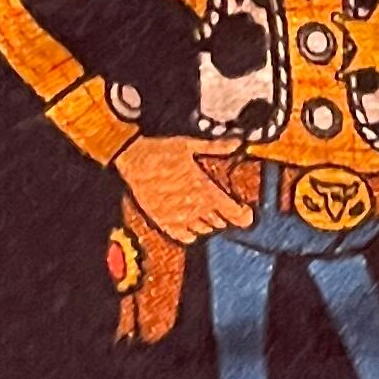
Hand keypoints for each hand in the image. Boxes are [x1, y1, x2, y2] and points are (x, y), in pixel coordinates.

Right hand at [121, 135, 254, 243]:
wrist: (133, 159)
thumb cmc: (160, 151)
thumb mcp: (191, 145)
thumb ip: (217, 147)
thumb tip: (236, 142)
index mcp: (205, 191)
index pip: (235, 214)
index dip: (243, 215)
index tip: (245, 212)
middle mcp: (194, 209)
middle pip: (220, 223)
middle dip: (223, 214)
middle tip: (219, 203)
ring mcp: (179, 218)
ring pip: (204, 230)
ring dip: (207, 222)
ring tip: (202, 209)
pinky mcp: (163, 222)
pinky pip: (184, 237)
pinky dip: (189, 232)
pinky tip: (188, 220)